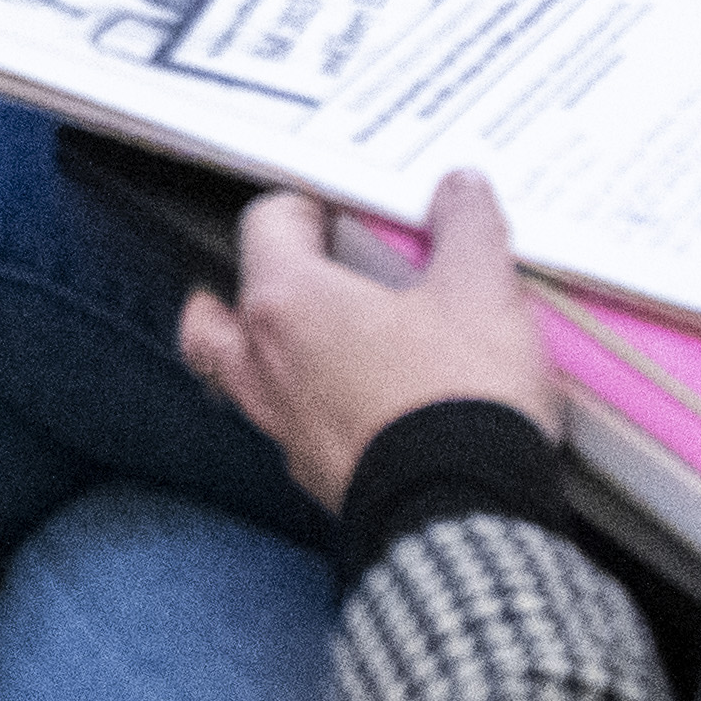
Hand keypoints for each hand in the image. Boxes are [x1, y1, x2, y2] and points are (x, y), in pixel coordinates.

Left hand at [176, 169, 570, 518]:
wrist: (466, 511)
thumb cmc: (458, 396)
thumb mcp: (481, 291)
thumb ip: (467, 228)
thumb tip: (459, 190)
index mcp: (288, 303)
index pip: (265, 224)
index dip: (306, 204)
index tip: (344, 206)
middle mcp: (266, 364)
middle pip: (219, 311)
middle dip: (246, 287)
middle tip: (295, 274)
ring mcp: (283, 425)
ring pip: (243, 376)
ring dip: (268, 352)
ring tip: (318, 338)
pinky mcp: (315, 472)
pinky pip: (291, 427)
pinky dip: (310, 407)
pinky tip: (356, 402)